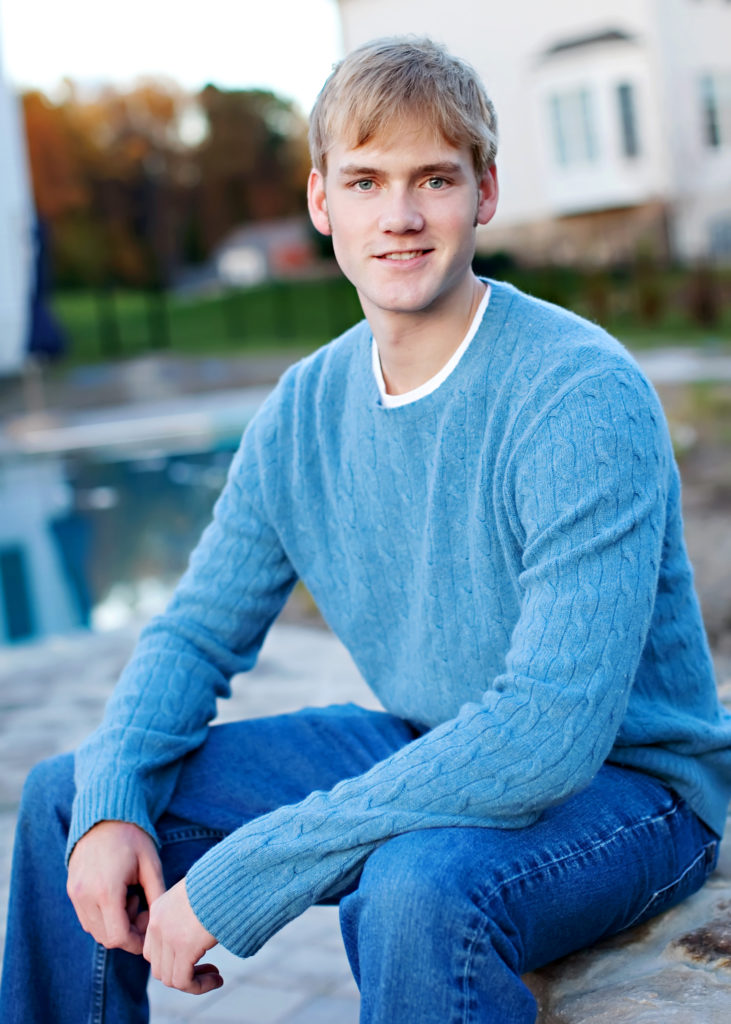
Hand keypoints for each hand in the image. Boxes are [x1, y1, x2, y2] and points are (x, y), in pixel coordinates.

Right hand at [67, 820, 164, 954]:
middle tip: (143, 912)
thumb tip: (162, 924)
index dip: (136, 942)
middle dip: (127, 933)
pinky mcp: (71, 890)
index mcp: (107, 891)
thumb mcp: (151, 865)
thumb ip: (157, 896)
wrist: (105, 816)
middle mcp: (85, 896)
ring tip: (131, 900)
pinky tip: (118, 896)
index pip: (118, 937)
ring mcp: (75, 894)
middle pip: (105, 937)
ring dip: (114, 925)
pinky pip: (86, 917)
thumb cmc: (132, 838)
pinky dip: (103, 916)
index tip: (149, 933)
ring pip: (94, 929)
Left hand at [143, 878, 221, 993]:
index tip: (196, 958)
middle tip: (208, 970)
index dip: (172, 961)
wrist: (229, 876)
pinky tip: (218, 980)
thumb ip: (188, 914)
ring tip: (215, 976)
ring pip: (170, 979)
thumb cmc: (220, 882)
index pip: (152, 950)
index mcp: (158, 910)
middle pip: (159, 967)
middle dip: (182, 973)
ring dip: (193, 983)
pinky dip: (200, 986)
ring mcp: (169, 937)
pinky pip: (184, 981)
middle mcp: (158, 925)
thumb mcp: (196, 895)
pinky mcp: (185, 947)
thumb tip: (198, 932)